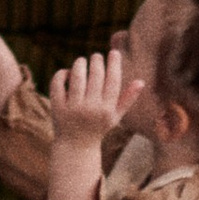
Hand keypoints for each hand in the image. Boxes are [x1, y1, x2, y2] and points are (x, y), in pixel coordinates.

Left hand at [45, 45, 129, 199]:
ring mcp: (73, 108)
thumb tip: (141, 81)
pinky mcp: (57, 107)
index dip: (114, 64)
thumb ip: (128, 99)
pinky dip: (62, 73)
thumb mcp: (115, 116)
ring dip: (79, 64)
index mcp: (107, 110)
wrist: (76, 146)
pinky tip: (67, 72)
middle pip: (95, 75)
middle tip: (96, 56)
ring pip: (76, 76)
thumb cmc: (98, 128)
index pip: (113, 81)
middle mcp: (91, 109)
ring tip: (82, 61)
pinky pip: (58, 83)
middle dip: (96, 61)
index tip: (114, 53)